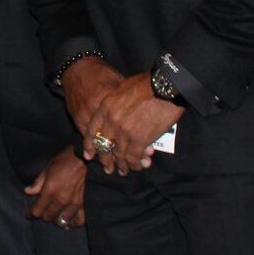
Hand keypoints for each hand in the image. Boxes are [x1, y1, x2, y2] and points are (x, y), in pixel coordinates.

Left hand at [23, 147, 86, 227]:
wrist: (80, 159)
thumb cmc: (61, 163)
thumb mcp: (46, 170)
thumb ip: (37, 184)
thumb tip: (27, 192)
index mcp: (50, 191)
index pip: (37, 211)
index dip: (31, 214)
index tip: (28, 214)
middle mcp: (61, 200)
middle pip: (48, 218)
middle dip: (43, 216)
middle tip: (41, 212)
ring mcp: (72, 204)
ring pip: (62, 222)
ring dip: (56, 220)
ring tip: (53, 216)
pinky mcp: (82, 204)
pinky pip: (79, 220)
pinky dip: (73, 223)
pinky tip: (69, 220)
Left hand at [66, 62, 180, 175]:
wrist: (164, 86)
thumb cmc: (146, 83)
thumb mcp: (122, 88)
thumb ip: (115, 103)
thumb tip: (115, 112)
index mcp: (106, 107)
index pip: (92, 130)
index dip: (89, 144)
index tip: (89, 154)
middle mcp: (111, 121)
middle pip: (103, 145)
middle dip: (105, 159)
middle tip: (107, 168)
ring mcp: (124, 132)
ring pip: (118, 154)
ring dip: (121, 165)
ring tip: (123, 171)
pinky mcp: (139, 140)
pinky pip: (133, 157)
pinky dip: (135, 164)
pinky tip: (137, 167)